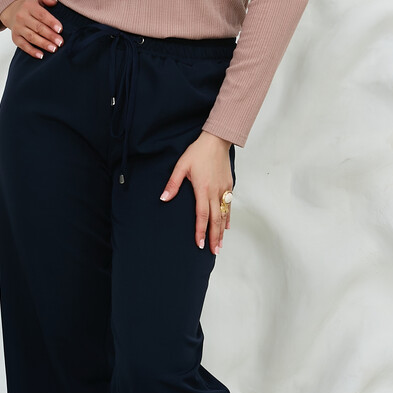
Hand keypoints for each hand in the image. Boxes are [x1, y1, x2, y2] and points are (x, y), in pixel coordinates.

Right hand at [0, 0, 62, 57]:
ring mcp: (18, 28)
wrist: (13, 12)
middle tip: (60, 42)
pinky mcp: (15, 37)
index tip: (60, 29)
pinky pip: (23, 45)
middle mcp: (21, 17)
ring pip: (31, 37)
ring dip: (43, 44)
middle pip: (37, 27)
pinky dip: (32, 51)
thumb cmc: (31, 6)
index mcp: (29, 6)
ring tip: (54, 49)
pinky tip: (41, 55)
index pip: (41, 14)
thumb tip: (54, 1)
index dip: (51, 22)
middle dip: (50, 35)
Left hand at [159, 131, 233, 253]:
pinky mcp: (229, 186)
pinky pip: (229, 206)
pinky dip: (228, 218)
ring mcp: (224, 190)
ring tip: (220, 245)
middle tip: (213, 252)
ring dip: (222, 231)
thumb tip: (163, 198)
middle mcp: (215, 192)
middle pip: (215, 220)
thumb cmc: (198, 152)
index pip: (202, 215)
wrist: (216, 140)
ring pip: (224, 215)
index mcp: (202, 189)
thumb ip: (173, 184)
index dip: (201, 231)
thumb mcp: (181, 166)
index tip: (200, 244)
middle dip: (214, 237)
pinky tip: (227, 226)